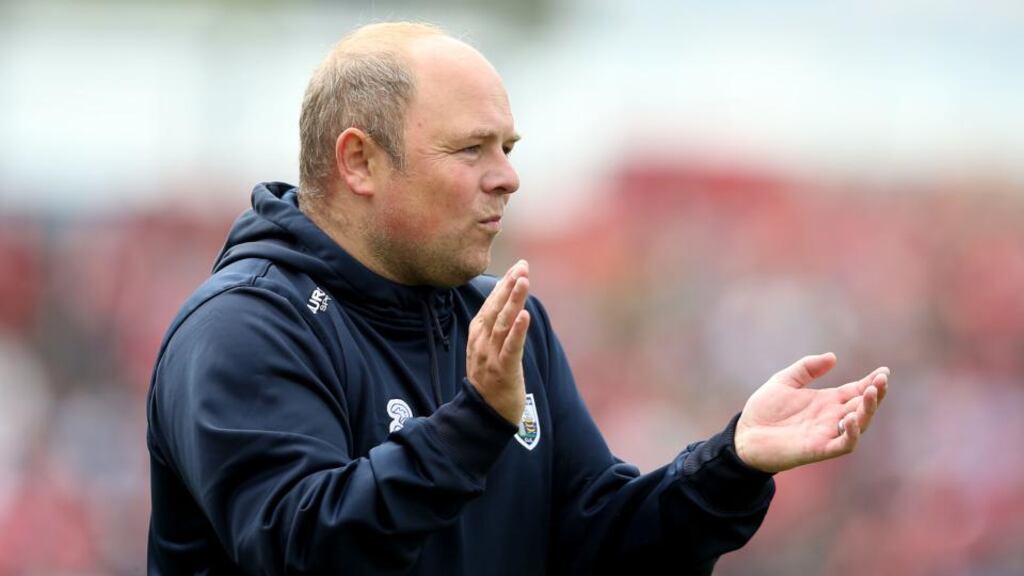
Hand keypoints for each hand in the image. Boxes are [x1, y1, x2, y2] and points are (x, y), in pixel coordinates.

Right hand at [467, 260, 531, 424]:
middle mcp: (481, 343)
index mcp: (477, 336)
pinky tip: (525, 315)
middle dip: (508, 286)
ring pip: (503, 324)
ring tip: (523, 281)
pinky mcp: (503, 371)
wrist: (484, 417)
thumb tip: (509, 308)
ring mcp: (490, 357)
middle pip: (495, 309)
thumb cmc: (490, 382)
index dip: (503, 285)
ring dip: (513, 300)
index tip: (517, 267)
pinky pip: (510, 348)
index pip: (490, 305)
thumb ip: (495, 330)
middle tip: (522, 266)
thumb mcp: (487, 352)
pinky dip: (518, 331)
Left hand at [734, 353, 888, 472]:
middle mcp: (831, 417)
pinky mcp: (819, 449)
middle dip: (876, 393)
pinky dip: (852, 433)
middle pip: (862, 406)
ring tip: (872, 392)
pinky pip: (844, 444)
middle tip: (882, 379)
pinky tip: (851, 418)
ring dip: (868, 409)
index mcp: (826, 401)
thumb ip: (806, 368)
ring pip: (860, 424)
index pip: (856, 391)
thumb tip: (833, 357)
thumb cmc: (764, 410)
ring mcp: (827, 433)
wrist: (744, 434)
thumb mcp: (784, 381)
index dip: (871, 381)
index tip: (884, 371)